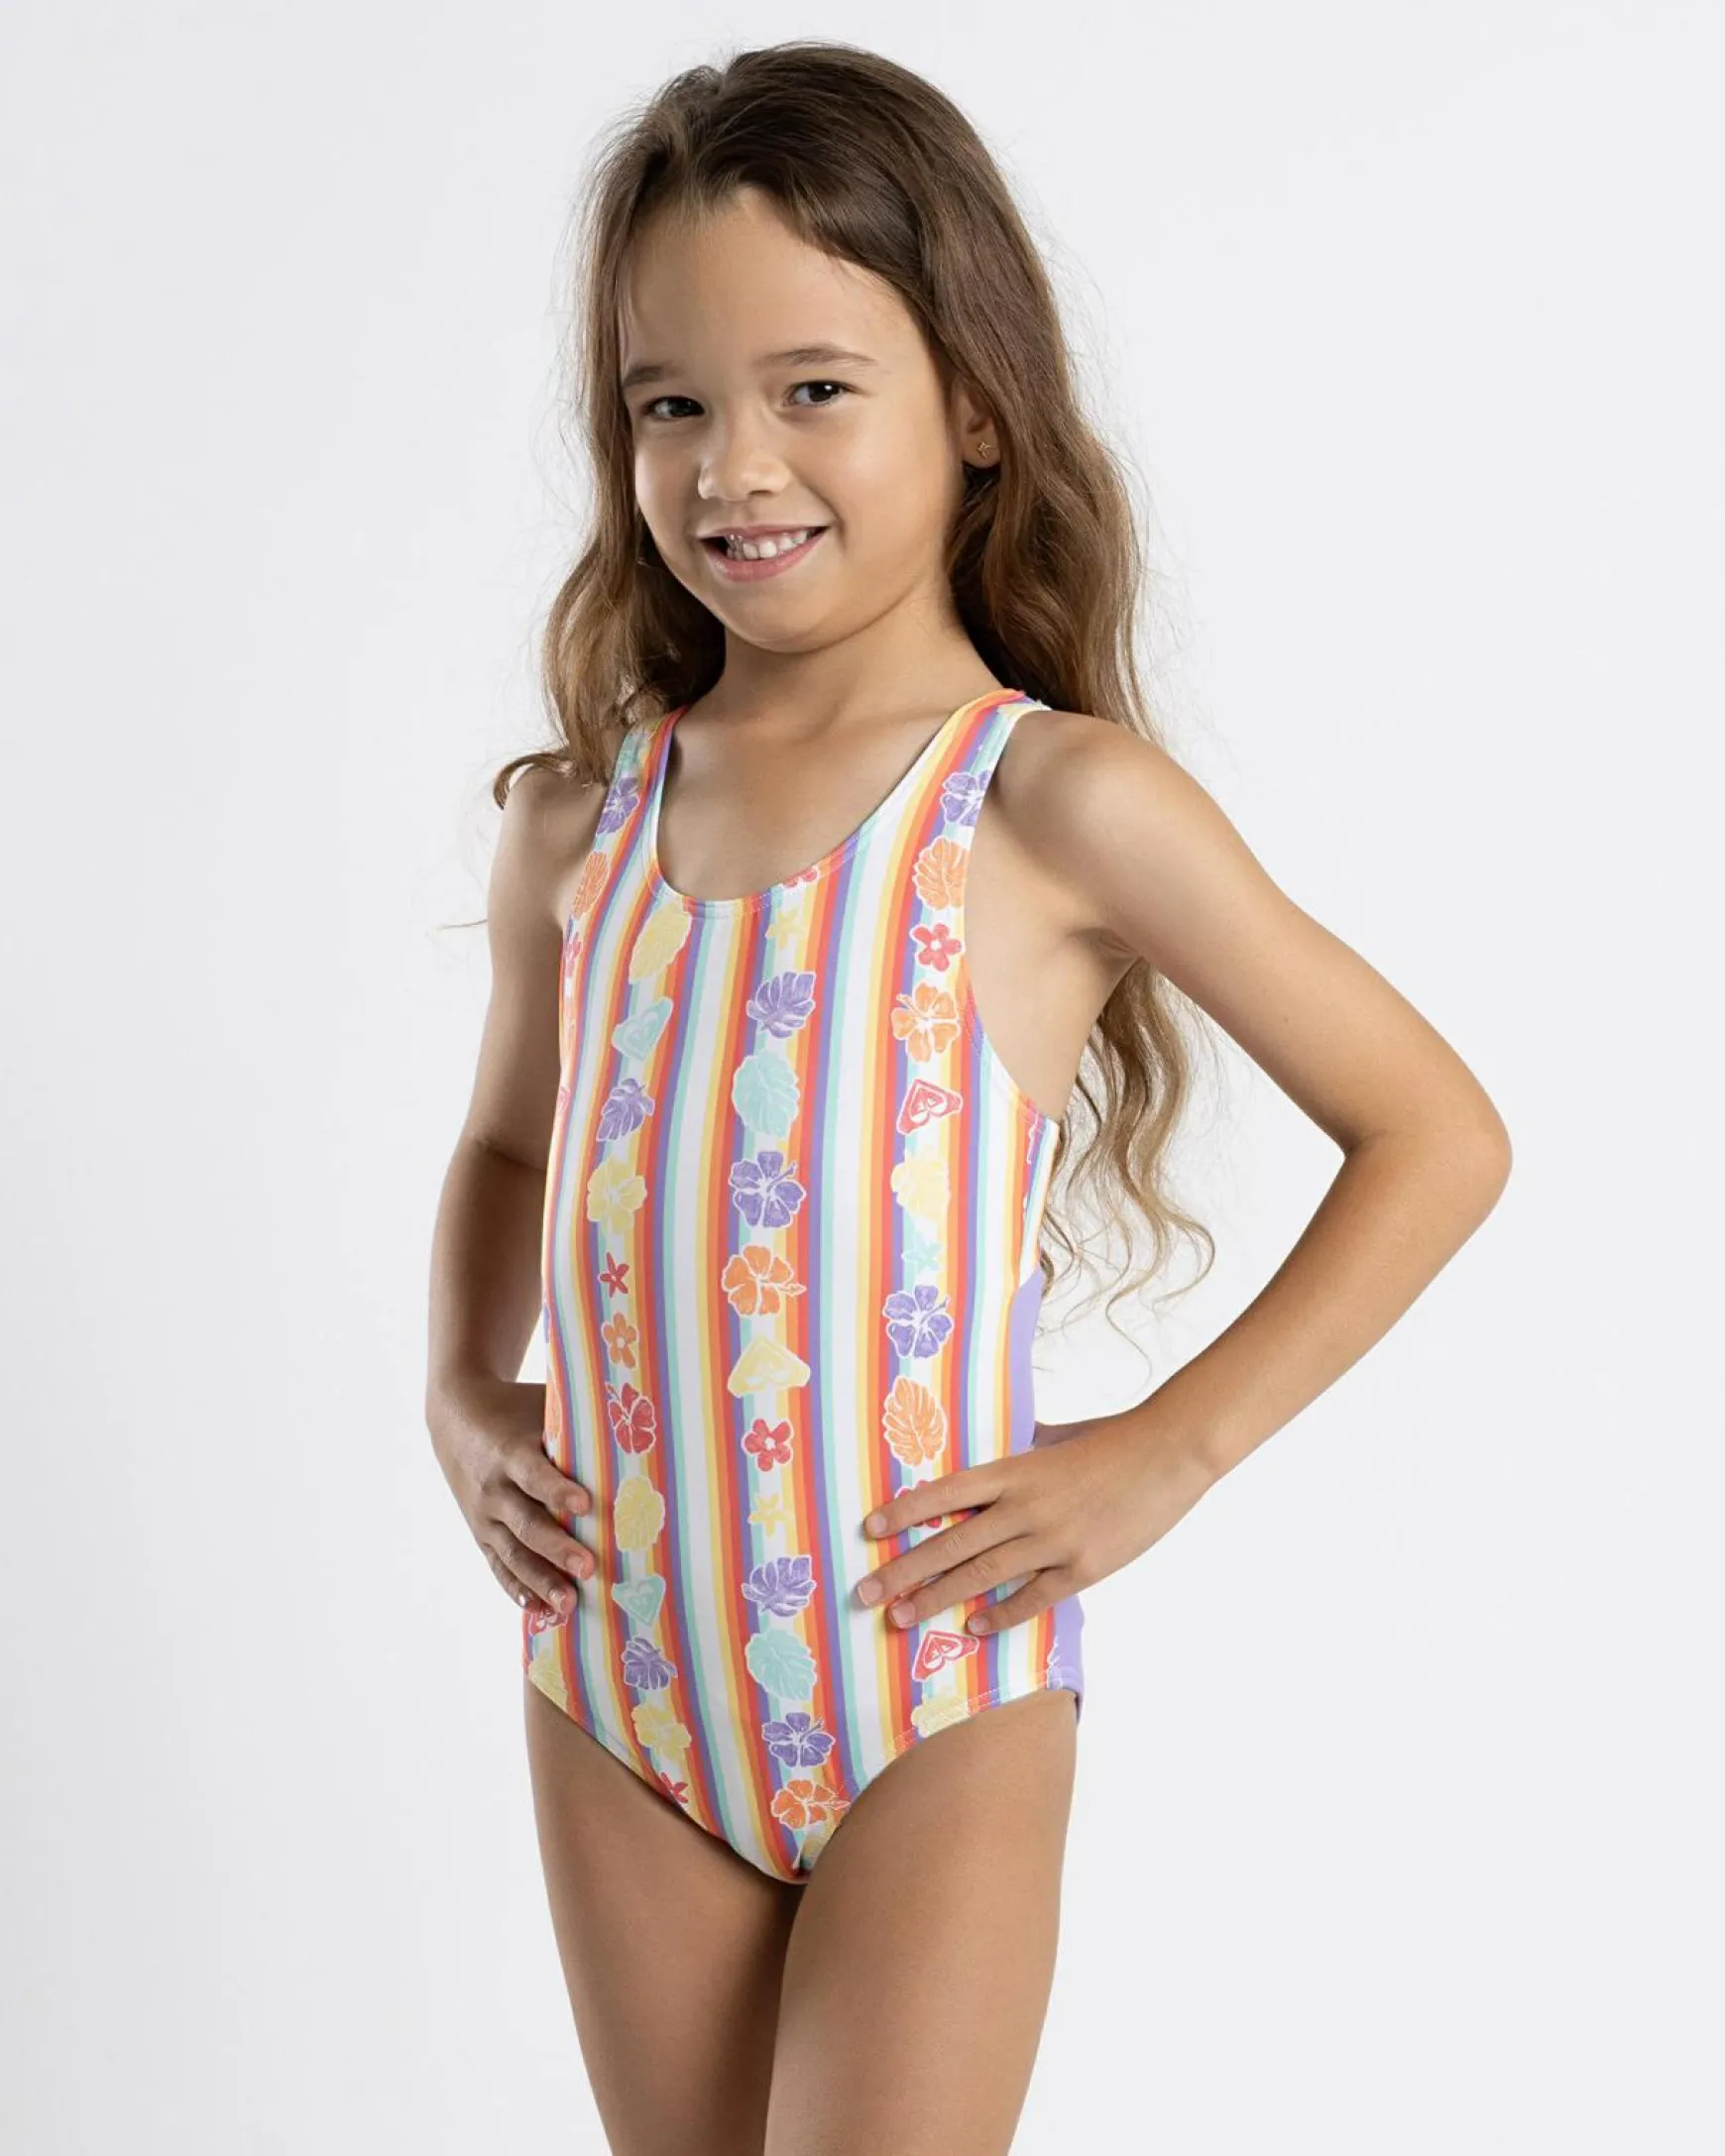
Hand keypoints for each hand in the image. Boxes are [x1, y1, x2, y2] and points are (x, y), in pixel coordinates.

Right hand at [426, 1375, 595, 1629]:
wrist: (455, 1419)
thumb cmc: (516, 1410)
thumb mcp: (541, 1405)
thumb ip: (578, 1417)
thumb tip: (637, 1416)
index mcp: (510, 1453)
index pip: (535, 1475)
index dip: (558, 1490)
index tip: (586, 1505)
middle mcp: (494, 1488)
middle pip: (526, 1523)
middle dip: (557, 1548)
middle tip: (590, 1567)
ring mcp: (484, 1516)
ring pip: (513, 1553)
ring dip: (541, 1580)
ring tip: (570, 1603)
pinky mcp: (481, 1534)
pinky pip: (498, 1566)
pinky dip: (517, 1588)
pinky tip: (538, 1609)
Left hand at [855, 1406, 1218, 1636]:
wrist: (1171, 1453)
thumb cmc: (1112, 1439)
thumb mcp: (1056, 1436)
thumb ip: (1019, 1451)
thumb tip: (991, 1456)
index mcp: (1017, 1469)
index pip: (946, 1493)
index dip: (905, 1512)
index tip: (870, 1529)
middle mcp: (1027, 1506)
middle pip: (952, 1543)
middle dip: (904, 1570)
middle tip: (866, 1594)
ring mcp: (1055, 1540)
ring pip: (982, 1575)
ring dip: (937, 1598)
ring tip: (902, 1618)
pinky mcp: (1084, 1568)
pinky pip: (1032, 1598)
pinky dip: (1000, 1614)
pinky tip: (972, 1628)